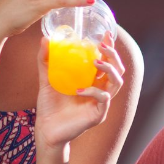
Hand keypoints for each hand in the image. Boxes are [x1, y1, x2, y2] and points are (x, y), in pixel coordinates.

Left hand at [34, 32, 125, 148]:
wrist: (46, 129)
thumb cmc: (50, 106)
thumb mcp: (46, 79)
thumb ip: (46, 60)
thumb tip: (45, 39)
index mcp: (93, 81)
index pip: (107, 62)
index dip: (110, 48)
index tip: (106, 34)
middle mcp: (101, 90)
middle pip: (118, 70)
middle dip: (113, 56)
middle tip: (102, 46)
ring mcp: (102, 103)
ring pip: (117, 83)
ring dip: (109, 70)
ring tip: (96, 62)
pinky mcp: (99, 114)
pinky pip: (104, 99)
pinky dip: (94, 91)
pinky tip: (79, 89)